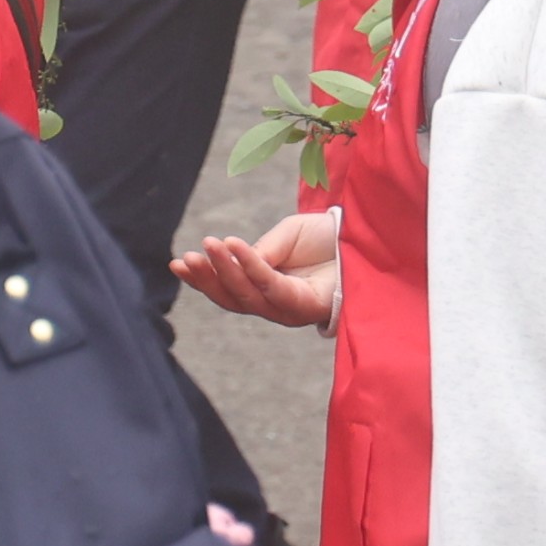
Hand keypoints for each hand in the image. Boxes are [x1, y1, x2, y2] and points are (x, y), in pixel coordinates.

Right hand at [174, 206, 340, 329]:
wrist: (369, 236)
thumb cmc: (329, 238)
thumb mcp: (286, 237)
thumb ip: (261, 251)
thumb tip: (236, 262)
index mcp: (270, 290)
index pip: (231, 290)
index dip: (203, 279)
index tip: (177, 264)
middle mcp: (279, 305)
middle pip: (234, 300)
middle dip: (207, 280)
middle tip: (184, 259)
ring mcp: (293, 309)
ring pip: (249, 297)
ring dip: (223, 272)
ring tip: (206, 246)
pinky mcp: (309, 305)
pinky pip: (272, 286)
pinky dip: (250, 265)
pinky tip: (232, 245)